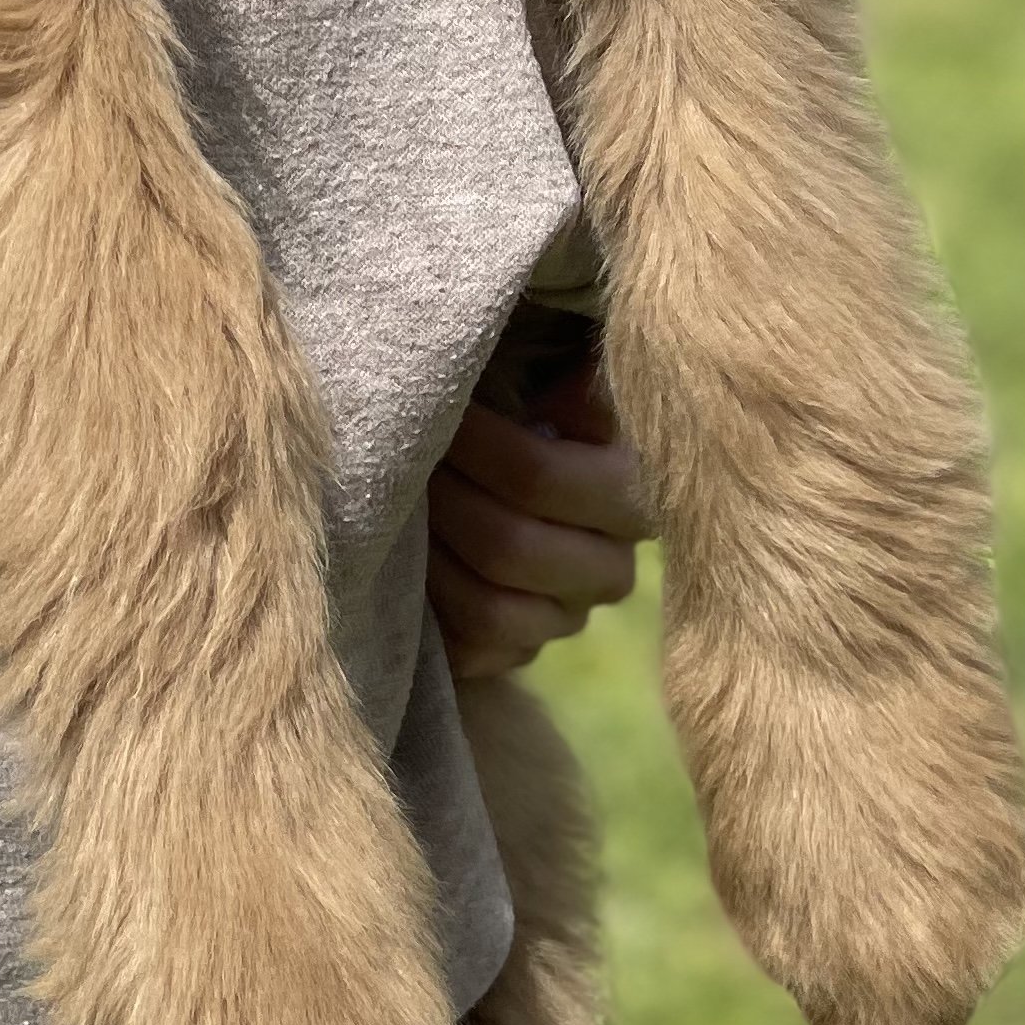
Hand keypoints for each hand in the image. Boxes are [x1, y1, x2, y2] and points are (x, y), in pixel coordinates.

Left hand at [426, 350, 651, 679]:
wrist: (492, 472)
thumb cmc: (520, 402)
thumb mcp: (547, 369)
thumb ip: (565, 372)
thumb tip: (560, 387)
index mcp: (630, 490)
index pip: (535, 476)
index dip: (470, 442)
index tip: (435, 407)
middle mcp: (611, 567)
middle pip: (507, 547)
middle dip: (440, 498)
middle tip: (398, 457)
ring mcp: (567, 619)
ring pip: (490, 609)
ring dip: (429, 554)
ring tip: (394, 505)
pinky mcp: (524, 655)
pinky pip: (475, 651)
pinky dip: (431, 610)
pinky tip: (406, 563)